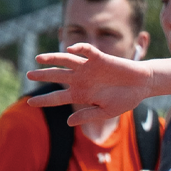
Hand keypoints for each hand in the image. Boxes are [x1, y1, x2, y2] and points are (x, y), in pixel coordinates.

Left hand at [27, 43, 150, 126]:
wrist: (142, 86)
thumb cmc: (125, 99)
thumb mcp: (106, 112)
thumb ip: (87, 115)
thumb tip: (68, 121)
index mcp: (81, 94)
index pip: (58, 97)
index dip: (44, 100)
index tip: (30, 103)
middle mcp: (81, 79)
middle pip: (57, 76)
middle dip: (43, 75)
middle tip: (28, 75)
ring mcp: (89, 68)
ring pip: (66, 61)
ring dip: (53, 58)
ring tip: (38, 58)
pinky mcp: (99, 58)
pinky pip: (86, 51)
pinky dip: (78, 49)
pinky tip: (69, 50)